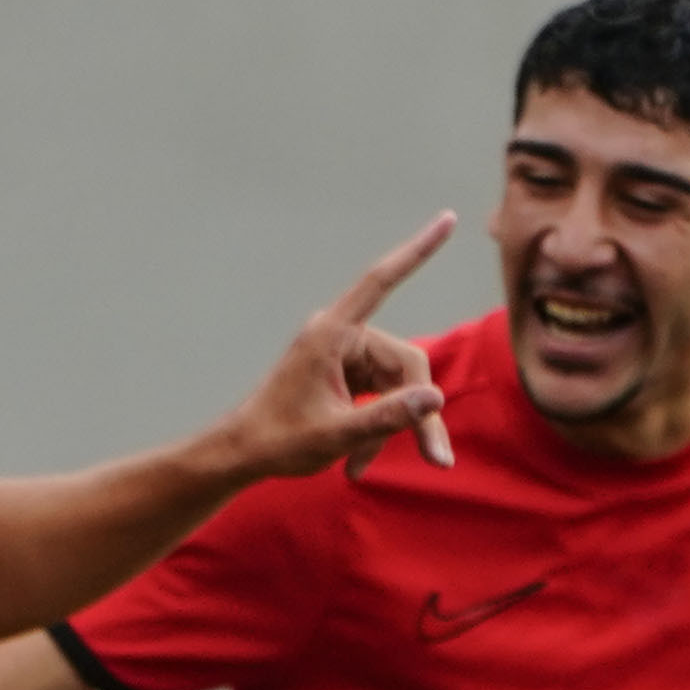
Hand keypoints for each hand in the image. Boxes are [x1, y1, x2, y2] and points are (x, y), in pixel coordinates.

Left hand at [205, 216, 461, 483]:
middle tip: (437, 461)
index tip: (447, 219)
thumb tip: (435, 398)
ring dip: (390, 430)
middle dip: (418, 414)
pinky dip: (376, 431)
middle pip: (406, 366)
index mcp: (331, 334)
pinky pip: (382, 398)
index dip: (417, 251)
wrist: (241, 454)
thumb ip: (387, 418)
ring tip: (360, 470)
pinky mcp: (348, 377)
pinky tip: (355, 463)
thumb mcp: (336, 436)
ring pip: (398, 388)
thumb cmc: (277, 441)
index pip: (381, 282)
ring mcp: (346, 357)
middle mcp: (342, 338)